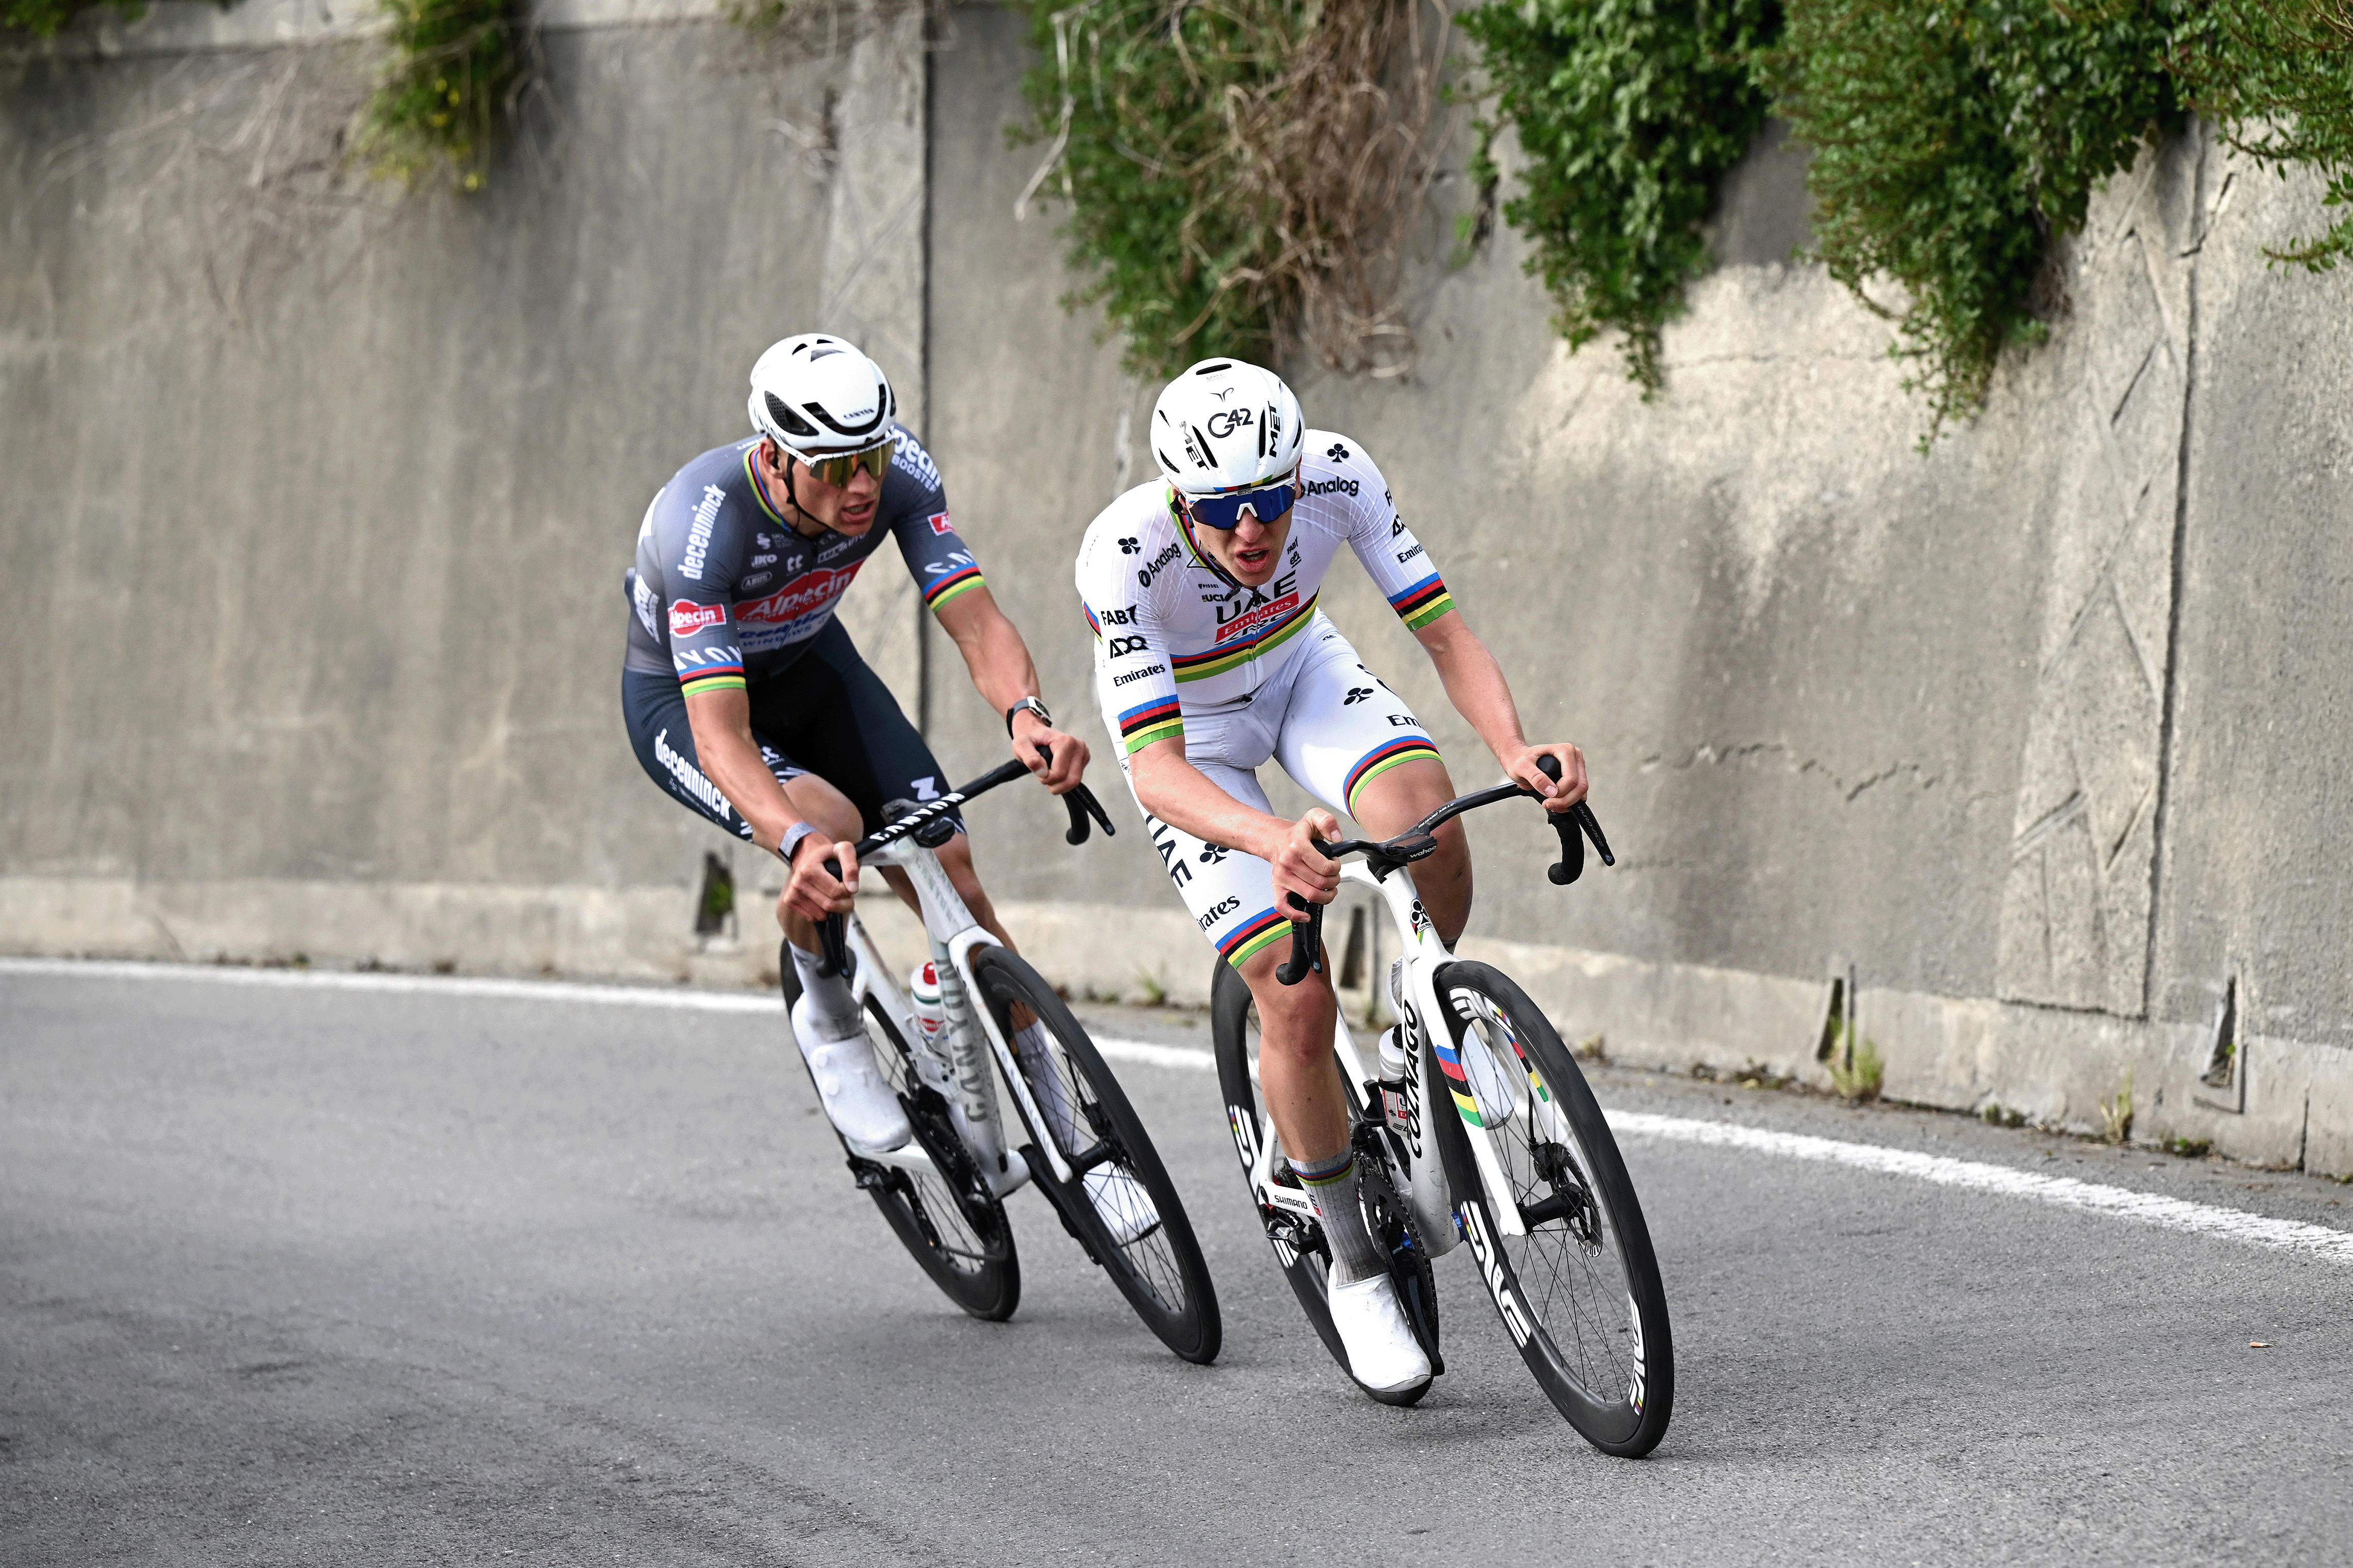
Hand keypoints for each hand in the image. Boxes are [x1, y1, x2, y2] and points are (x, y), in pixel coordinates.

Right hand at [781, 833, 859, 923]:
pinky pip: (812, 917)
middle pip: (829, 905)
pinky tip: (821, 898)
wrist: (807, 854)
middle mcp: (798, 882)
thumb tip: (852, 888)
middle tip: (846, 894)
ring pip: (821, 915)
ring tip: (832, 894)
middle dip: (844, 903)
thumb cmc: (827, 854)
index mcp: (809, 870)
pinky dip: (821, 912)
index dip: (848, 891)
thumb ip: (851, 867)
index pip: (837, 892)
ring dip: (833, 909)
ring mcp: (792, 893)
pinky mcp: (789, 901)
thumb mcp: (843, 850)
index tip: (848, 884)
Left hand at [1013, 718, 1089, 794]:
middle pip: (1071, 780)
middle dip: (1054, 783)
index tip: (1038, 768)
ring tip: (1049, 773)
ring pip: (1074, 782)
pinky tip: (1056, 771)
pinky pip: (1075, 780)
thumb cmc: (1031, 740)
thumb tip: (1042, 771)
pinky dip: (1063, 781)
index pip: (1059, 773)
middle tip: (1043, 773)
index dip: (1045, 777)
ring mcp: (1083, 754)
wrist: (1038, 736)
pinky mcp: (1084, 761)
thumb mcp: (1021, 744)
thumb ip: (1029, 756)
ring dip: (1059, 784)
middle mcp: (1078, 746)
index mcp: (1066, 741)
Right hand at [1270, 808, 1342, 923]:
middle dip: (1334, 882)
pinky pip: (1282, 907)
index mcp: (1297, 846)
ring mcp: (1281, 877)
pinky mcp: (1276, 887)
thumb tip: (1337, 837)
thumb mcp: (1314, 817)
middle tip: (1334, 876)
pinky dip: (1296, 915)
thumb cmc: (1297, 833)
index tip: (1335, 863)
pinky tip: (1306, 915)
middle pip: (1320, 884)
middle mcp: (1288, 863)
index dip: (1336, 867)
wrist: (1275, 839)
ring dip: (1325, 896)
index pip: (1325, 867)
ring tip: (1328, 889)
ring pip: (1310, 896)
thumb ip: (1328, 822)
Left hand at [1507, 742, 1587, 812]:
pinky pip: (1578, 794)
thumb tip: (1552, 791)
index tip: (1546, 798)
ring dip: (1567, 803)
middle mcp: (1575, 757)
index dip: (1560, 793)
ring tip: (1550, 804)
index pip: (1571, 779)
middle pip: (1580, 786)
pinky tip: (1555, 802)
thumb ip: (1536, 778)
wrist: (1519, 760)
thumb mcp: (1522, 767)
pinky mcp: (1576, 777)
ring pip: (1581, 792)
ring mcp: (1577, 767)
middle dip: (1565, 801)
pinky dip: (1568, 802)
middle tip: (1548, 804)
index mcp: (1565, 750)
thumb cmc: (1520, 760)